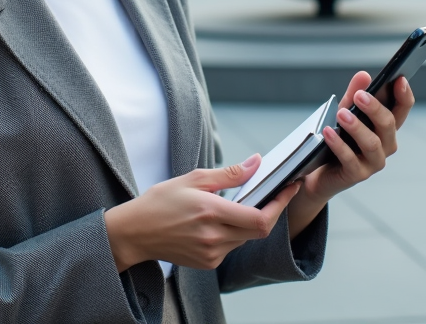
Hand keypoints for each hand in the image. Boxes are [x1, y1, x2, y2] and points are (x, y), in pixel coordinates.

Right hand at [103, 156, 299, 271]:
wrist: (135, 233)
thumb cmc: (160, 202)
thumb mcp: (193, 179)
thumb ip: (229, 174)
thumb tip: (256, 163)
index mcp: (211, 213)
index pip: (260, 217)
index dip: (280, 204)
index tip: (290, 188)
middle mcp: (214, 237)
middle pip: (259, 230)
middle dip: (271, 211)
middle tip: (275, 194)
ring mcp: (212, 254)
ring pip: (246, 239)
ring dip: (249, 222)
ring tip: (238, 205)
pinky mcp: (208, 263)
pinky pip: (232, 247)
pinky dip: (233, 233)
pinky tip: (219, 222)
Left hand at [286, 71, 415, 236]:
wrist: (317, 169)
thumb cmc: (338, 138)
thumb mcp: (344, 112)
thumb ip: (354, 95)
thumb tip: (364, 75)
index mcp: (386, 128)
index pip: (402, 110)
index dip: (404, 95)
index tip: (400, 79)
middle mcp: (385, 145)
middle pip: (388, 125)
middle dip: (376, 109)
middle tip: (360, 96)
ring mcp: (373, 162)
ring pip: (372, 143)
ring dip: (357, 127)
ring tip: (341, 114)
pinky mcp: (357, 174)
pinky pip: (350, 159)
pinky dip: (339, 144)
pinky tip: (328, 132)